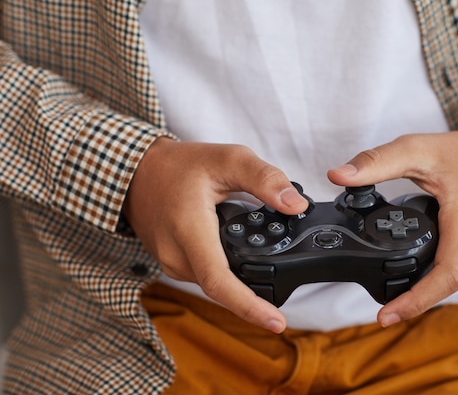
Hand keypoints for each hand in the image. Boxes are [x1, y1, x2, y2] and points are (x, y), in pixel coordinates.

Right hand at [123, 138, 308, 332]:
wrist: (137, 173)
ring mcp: (172, 263)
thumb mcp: (228, 159)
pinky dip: (229, 271)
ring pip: (216, 284)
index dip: (249, 307)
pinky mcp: (173, 265)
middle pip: (223, 288)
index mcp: (189, 230)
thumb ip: (264, 179)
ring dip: (243, 279)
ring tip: (268, 258)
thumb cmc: (180, 165)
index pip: (219, 281)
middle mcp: (176, 255)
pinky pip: (207, 277)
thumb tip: (296, 204)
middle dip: (257, 291)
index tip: (276, 322)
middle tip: (288, 278)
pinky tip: (244, 256)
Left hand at [327, 119, 457, 326]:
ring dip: (420, 290)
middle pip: (441, 286)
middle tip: (378, 310)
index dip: (415, 302)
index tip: (386, 316)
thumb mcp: (419, 150)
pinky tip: (408, 270)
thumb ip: (377, 162)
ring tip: (387, 295)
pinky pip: (451, 269)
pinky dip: (429, 275)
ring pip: (446, 279)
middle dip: (410, 301)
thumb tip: (338, 175)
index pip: (444, 278)